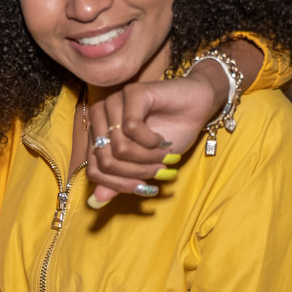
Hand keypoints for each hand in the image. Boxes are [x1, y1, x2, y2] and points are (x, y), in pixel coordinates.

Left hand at [87, 71, 219, 206]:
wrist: (197, 106)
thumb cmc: (169, 133)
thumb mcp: (143, 164)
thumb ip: (119, 179)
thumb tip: (97, 200)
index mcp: (97, 134)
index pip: (94, 170)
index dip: (118, 185)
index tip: (144, 188)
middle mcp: (100, 117)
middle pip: (106, 161)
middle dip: (136, 172)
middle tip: (158, 169)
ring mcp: (114, 102)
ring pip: (119, 148)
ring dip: (146, 158)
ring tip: (162, 155)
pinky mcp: (131, 92)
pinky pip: (131, 128)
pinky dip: (151, 141)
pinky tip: (161, 139)